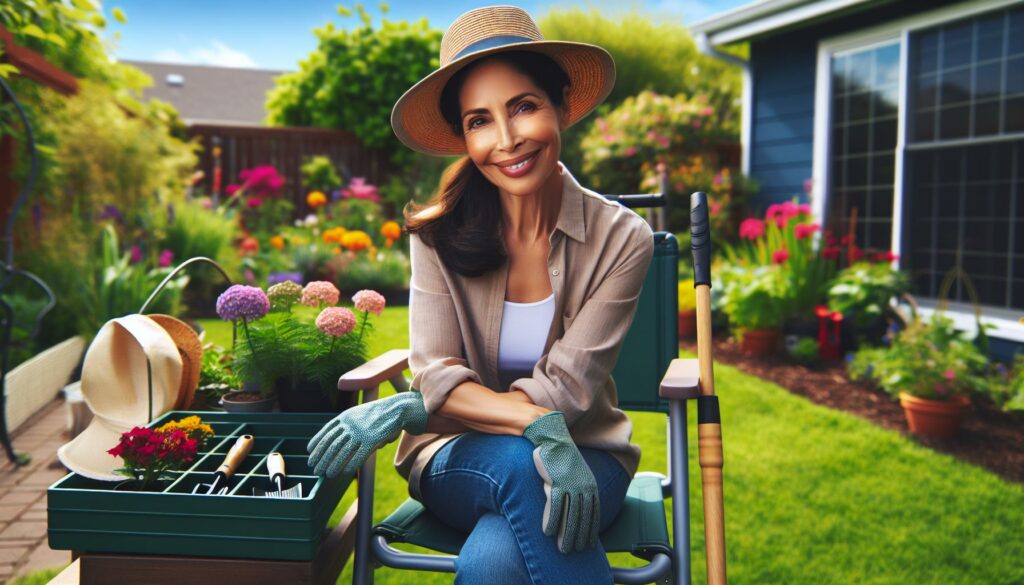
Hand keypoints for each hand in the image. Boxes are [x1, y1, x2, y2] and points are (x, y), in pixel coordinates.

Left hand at [307, 391, 428, 480]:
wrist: (399, 408)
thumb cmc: (379, 413)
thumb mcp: (360, 414)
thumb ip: (349, 425)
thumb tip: (339, 443)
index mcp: (346, 415)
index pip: (327, 430)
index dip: (317, 442)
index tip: (309, 451)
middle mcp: (351, 423)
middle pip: (332, 443)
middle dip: (321, 457)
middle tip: (315, 468)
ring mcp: (361, 431)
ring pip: (343, 451)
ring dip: (333, 464)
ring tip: (327, 474)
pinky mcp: (372, 439)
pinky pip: (359, 455)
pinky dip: (351, 465)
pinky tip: (344, 473)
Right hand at [522, 411, 599, 553]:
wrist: (554, 438)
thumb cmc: (562, 458)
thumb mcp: (575, 475)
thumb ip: (577, 490)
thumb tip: (576, 508)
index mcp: (591, 486)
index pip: (593, 514)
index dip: (590, 531)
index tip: (588, 545)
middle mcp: (584, 487)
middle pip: (583, 518)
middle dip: (579, 537)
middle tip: (574, 552)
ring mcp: (571, 485)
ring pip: (571, 515)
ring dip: (567, 534)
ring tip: (563, 548)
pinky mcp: (556, 482)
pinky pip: (555, 506)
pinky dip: (552, 520)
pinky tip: (548, 532)